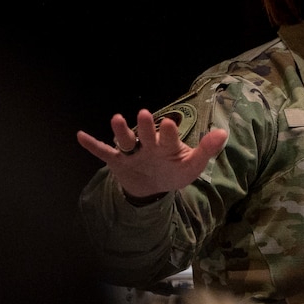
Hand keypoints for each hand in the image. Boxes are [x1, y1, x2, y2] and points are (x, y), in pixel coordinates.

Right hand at [75, 109, 228, 199]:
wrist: (153, 188)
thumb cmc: (173, 173)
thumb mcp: (192, 166)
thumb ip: (205, 150)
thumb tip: (223, 133)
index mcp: (167, 145)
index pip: (168, 138)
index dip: (169, 132)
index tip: (171, 124)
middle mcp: (148, 145)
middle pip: (146, 135)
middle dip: (146, 127)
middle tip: (145, 115)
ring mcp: (132, 152)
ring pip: (125, 140)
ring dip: (120, 131)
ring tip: (117, 119)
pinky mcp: (118, 161)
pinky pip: (103, 153)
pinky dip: (93, 145)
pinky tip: (80, 136)